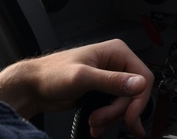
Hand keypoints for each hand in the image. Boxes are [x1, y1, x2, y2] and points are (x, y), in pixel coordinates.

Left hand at [0, 38, 154, 137]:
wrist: (33, 87)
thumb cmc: (51, 74)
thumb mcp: (83, 77)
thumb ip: (112, 81)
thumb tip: (138, 83)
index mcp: (116, 52)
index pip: (143, 77)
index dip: (138, 99)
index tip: (130, 117)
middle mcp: (115, 64)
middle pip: (133, 94)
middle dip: (118, 112)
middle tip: (101, 121)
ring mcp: (109, 78)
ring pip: (125, 103)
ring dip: (112, 118)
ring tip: (95, 124)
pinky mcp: (102, 92)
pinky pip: (114, 108)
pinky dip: (108, 120)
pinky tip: (98, 125)